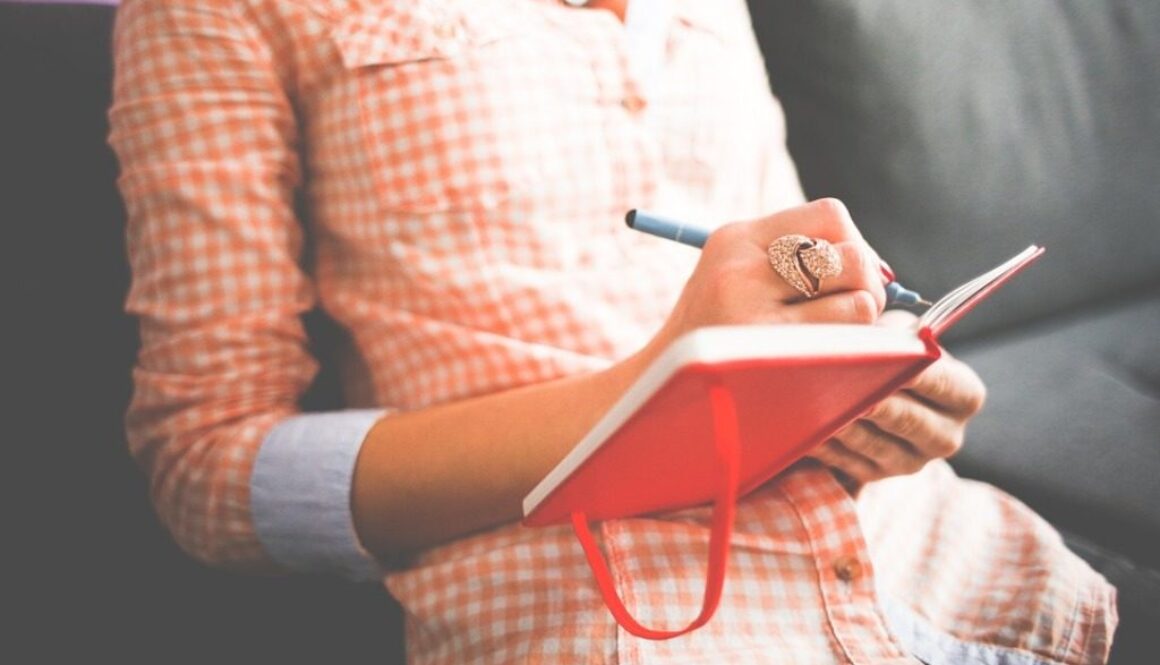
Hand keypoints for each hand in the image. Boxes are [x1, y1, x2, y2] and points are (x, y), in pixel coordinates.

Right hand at [642, 199, 887, 360]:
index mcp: (734, 239)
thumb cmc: (711, 332)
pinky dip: (855, 353)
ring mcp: (751, 316)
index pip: (830, 216)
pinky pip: (846, 345)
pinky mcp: (766, 359)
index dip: (854, 242)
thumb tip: (880, 270)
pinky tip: (830, 360)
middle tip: (858, 309)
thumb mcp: (734, 275)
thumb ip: (794, 259)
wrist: (657, 388)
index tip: (848, 273)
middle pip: (851, 255)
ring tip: (839, 338)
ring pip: (859, 301)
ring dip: (862, 323)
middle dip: (868, 283)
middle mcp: (741, 269)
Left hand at [808, 311, 986, 486]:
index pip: (945, 384)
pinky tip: (807, 429)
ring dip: (846, 425)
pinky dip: (827, 445)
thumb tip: (878, 340)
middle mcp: (946, 436)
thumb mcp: (902, 336)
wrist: (879, 388)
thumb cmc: (892, 352)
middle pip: (910, 421)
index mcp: (964, 397)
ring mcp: (912, 462)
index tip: (893, 359)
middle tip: (850, 388)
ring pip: (876, 445)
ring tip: (820, 406)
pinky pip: (849, 463)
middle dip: (878, 403)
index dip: (918, 373)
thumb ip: (896, 336)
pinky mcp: (877, 476)